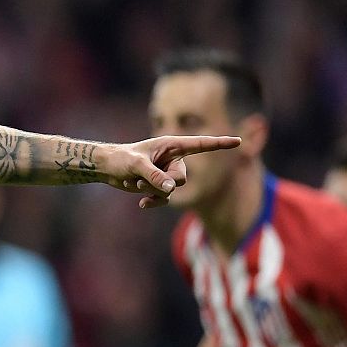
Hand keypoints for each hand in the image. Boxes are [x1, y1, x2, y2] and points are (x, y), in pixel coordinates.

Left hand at [104, 136, 240, 207]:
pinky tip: (142, 204)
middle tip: (142, 179)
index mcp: (171, 145)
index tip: (238, 142)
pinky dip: (153, 201)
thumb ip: (155, 176)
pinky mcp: (160, 186)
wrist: (108, 168)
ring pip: (172, 190)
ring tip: (136, 182)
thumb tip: (171, 189)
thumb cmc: (121, 159)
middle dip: (163, 183)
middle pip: (182, 178)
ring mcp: (167, 173)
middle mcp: (173, 159)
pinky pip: (165, 199)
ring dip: (153, 190)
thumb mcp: (137, 166)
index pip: (201, 144)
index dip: (220, 144)